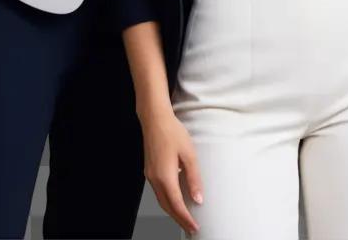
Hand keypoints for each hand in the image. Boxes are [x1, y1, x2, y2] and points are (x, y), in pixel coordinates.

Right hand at [141, 108, 202, 233]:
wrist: (155, 120)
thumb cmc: (172, 133)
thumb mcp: (189, 154)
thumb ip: (194, 178)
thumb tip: (198, 198)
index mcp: (165, 177)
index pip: (176, 205)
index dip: (186, 218)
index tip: (195, 227)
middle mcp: (155, 180)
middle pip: (167, 207)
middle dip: (179, 219)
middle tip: (190, 228)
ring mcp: (150, 176)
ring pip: (161, 201)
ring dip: (172, 212)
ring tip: (185, 218)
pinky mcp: (150, 171)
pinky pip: (159, 192)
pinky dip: (168, 201)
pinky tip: (176, 200)